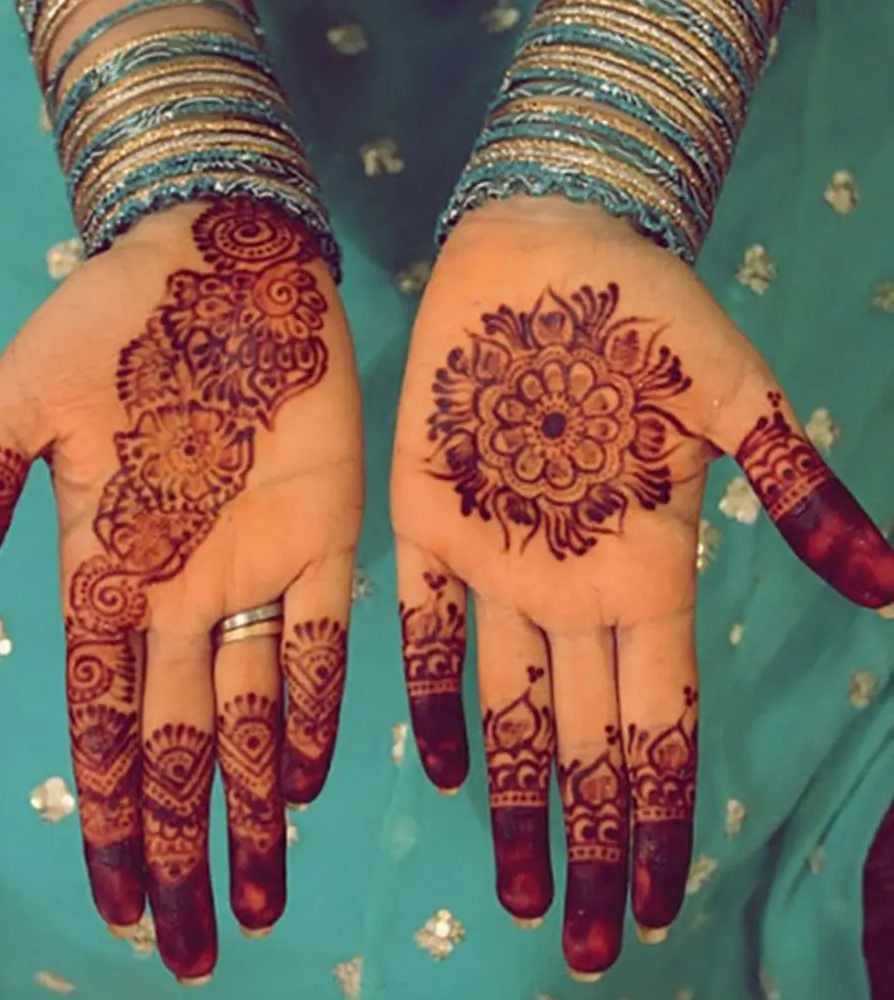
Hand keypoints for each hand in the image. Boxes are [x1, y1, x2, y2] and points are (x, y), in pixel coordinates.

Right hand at [0, 198, 362, 981]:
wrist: (223, 262)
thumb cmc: (117, 322)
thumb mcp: (25, 405)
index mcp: (107, 570)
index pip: (107, 719)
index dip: (109, 810)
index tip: (114, 898)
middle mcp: (184, 591)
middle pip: (182, 743)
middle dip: (183, 841)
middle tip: (195, 945)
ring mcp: (256, 569)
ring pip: (254, 714)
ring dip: (251, 805)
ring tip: (260, 896)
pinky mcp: (324, 535)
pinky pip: (324, 641)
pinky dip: (316, 710)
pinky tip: (302, 780)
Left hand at [391, 196, 892, 976]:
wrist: (540, 254)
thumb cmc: (642, 315)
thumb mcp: (733, 397)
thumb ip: (799, 487)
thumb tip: (893, 582)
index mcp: (648, 571)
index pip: (662, 721)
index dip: (665, 812)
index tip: (664, 897)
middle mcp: (571, 589)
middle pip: (590, 743)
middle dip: (596, 839)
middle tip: (589, 942)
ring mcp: (496, 565)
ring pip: (511, 708)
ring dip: (518, 800)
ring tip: (522, 889)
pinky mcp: (426, 528)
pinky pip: (423, 632)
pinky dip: (433, 700)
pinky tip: (448, 769)